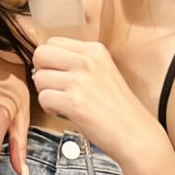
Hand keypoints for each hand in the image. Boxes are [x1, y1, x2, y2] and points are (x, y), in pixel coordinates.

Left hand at [31, 38, 147, 161]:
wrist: (136, 133)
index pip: (53, 41)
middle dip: (42, 71)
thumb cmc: (120, 108)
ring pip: (39, 77)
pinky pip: (43, 98)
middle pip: (41, 54)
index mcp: (95, 50)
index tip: (59, 73)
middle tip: (54, 86)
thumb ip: (80, 62)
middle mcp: (87, 61)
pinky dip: (49, 108)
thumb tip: (47, 61)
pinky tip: (64, 112)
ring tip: (63, 102)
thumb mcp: (105, 72)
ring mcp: (80, 81)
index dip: (50, 60)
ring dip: (46, 92)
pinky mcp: (73, 103)